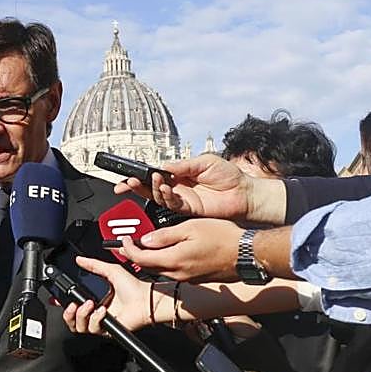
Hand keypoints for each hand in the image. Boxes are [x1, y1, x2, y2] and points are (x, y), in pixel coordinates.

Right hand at [58, 255, 152, 334]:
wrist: (145, 300)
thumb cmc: (133, 287)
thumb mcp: (110, 270)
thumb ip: (93, 264)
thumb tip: (79, 259)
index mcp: (94, 299)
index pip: (73, 306)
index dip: (64, 305)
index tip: (59, 300)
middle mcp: (95, 312)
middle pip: (72, 320)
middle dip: (68, 313)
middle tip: (73, 305)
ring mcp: (100, 322)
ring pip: (79, 327)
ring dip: (81, 315)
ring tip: (89, 305)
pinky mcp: (107, 330)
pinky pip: (93, 329)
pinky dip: (95, 319)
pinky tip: (102, 311)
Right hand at [115, 155, 256, 219]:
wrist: (243, 192)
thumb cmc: (228, 175)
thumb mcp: (204, 161)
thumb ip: (182, 164)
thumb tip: (163, 165)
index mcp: (180, 174)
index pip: (155, 175)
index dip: (140, 177)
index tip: (127, 178)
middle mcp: (178, 187)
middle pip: (151, 188)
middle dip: (138, 187)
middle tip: (131, 182)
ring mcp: (182, 199)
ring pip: (159, 197)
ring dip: (154, 189)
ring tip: (156, 180)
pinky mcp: (188, 209)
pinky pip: (172, 205)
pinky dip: (167, 197)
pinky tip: (168, 189)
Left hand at [116, 218, 245, 282]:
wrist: (248, 254)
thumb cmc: (225, 238)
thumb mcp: (191, 228)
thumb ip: (165, 236)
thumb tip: (146, 239)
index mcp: (174, 260)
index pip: (140, 259)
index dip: (128, 249)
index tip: (123, 241)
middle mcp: (179, 274)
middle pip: (148, 267)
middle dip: (136, 255)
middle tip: (129, 244)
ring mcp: (188, 279)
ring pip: (161, 270)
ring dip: (151, 259)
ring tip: (147, 246)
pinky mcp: (196, 280)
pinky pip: (175, 273)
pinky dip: (167, 263)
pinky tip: (171, 252)